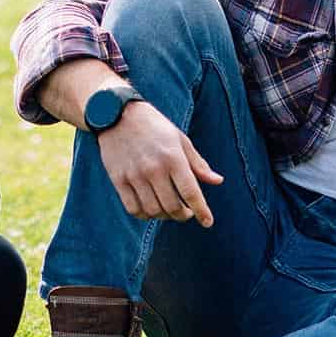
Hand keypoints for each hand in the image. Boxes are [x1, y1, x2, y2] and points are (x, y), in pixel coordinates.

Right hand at [97, 101, 223, 226]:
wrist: (117, 114)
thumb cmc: (155, 127)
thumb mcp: (180, 140)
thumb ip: (198, 164)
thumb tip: (218, 181)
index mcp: (173, 157)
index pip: (191, 192)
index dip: (202, 211)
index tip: (208, 222)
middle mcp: (154, 169)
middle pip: (172, 207)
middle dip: (183, 215)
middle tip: (187, 213)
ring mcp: (134, 176)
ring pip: (153, 211)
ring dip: (165, 216)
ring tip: (170, 210)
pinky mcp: (118, 180)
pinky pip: (133, 209)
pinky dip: (145, 215)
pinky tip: (151, 209)